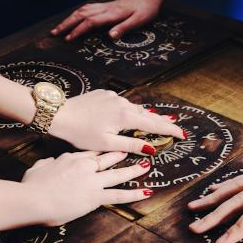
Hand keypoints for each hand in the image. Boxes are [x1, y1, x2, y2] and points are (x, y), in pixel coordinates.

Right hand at [22, 151, 152, 225]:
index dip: (103, 150)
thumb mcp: (38, 168)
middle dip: (122, 154)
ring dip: (133, 170)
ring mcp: (92, 181)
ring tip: (146, 166)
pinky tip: (146, 192)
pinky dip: (134, 194)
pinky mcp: (95, 196)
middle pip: (108, 158)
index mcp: (71, 158)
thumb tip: (49, 162)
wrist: (33, 198)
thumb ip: (47, 163)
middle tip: (134, 152)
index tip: (112, 147)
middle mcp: (85, 166)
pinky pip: (118, 195)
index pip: (91, 152)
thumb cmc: (31, 186)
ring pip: (118, 173)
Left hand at [49, 90, 184, 154]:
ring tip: (158, 120)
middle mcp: (123, 103)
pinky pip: (122, 103)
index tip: (182, 134)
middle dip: (162, 121)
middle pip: (148, 114)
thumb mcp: (107, 143)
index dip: (170, 130)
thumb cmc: (80, 132)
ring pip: (135, 108)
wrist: (60, 114)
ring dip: (146, 115)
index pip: (154, 125)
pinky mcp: (104, 94)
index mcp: (125, 116)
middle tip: (176, 126)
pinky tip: (131, 113)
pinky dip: (130, 110)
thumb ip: (130, 144)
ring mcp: (114, 97)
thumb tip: (150, 148)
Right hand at [51, 0, 163, 40]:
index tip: (68, 39)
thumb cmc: (146, 10)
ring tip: (58, 28)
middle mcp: (105, 8)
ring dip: (69, 19)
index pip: (90, 22)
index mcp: (111, 14)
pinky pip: (86, 8)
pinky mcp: (105, 6)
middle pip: (80, 15)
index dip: (78, 30)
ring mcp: (104, 6)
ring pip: (81, 10)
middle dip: (66, 24)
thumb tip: (110, 35)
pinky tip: (73, 18)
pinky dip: (76, 14)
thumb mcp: (139, 21)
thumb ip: (124, 28)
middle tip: (54, 33)